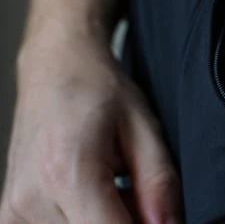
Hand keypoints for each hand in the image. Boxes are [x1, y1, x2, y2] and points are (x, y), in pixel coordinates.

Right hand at [0, 28, 181, 223]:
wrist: (55, 67)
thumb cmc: (97, 90)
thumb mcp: (144, 128)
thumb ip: (159, 184)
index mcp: (67, 173)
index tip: (158, 214)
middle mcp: (31, 197)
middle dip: (128, 222)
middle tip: (137, 191)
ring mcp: (13, 209)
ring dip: (105, 221)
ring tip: (115, 186)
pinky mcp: (9, 214)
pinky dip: (84, 220)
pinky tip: (95, 195)